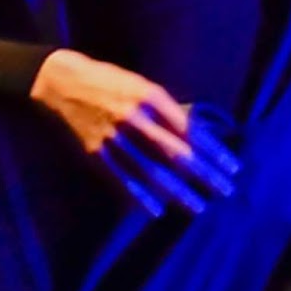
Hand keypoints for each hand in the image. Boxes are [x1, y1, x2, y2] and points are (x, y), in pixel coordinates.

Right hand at [30, 49, 238, 215]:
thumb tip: (195, 135)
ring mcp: (113, 136)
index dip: (213, 150)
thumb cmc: (106, 81)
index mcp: (149, 96)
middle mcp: (134, 117)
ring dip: (178, 191)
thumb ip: (165, 109)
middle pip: (176, 153)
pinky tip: (156, 210)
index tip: (231, 167)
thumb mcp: (140, 84)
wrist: (59, 82)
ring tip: (198, 206)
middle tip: (225, 191)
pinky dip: (139, 196)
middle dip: (204, 174)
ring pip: (151, 170)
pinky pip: (121, 178)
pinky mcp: (94, 151)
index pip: (190, 129)